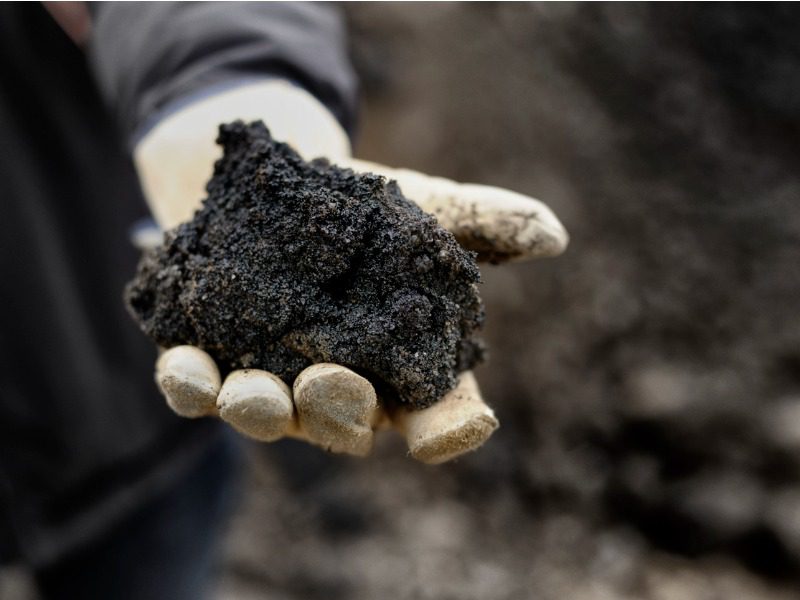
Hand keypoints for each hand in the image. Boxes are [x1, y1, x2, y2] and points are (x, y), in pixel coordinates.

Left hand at [135, 81, 567, 462]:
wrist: (272, 184)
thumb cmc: (361, 209)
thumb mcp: (422, 207)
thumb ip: (482, 222)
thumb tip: (553, 234)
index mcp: (400, 366)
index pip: (436, 411)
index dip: (448, 426)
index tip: (456, 428)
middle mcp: (340, 388)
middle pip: (345, 422)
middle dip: (338, 410)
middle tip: (331, 382)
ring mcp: (273, 382)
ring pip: (269, 415)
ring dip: (259, 411)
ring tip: (250, 392)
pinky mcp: (211, 363)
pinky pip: (198, 389)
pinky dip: (190, 384)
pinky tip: (185, 366)